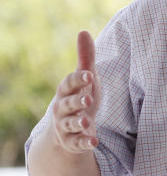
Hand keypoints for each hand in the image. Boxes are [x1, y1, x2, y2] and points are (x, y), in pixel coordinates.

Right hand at [50, 31, 100, 151]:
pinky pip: (77, 143)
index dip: (78, 79)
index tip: (89, 74)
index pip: (68, 84)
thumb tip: (83, 31)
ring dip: (78, 124)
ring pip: (69, 125)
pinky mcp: (72, 142)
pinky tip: (94, 142)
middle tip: (88, 100)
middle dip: (76, 102)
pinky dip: (85, 143)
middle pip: (66, 105)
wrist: (69, 130)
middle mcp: (62, 109)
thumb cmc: (79, 98)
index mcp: (66, 92)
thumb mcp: (85, 80)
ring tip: (88, 123)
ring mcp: (66, 126)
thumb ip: (85, 59)